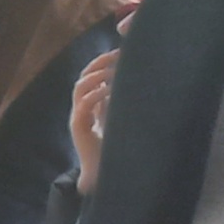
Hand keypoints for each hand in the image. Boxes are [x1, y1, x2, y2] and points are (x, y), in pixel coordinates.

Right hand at [70, 48, 116, 196]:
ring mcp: (78, 116)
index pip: (92, 76)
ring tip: (112, 71)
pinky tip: (109, 91)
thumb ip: (124, 103)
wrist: (102, 172)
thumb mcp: (122, 119)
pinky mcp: (79, 127)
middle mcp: (82, 107)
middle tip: (117, 54)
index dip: (102, 62)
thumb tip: (144, 84)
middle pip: (84, 77)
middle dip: (99, 63)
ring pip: (80, 88)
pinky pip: (83, 105)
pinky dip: (95, 95)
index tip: (121, 52)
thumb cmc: (116, 146)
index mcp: (91, 104)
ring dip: (96, 77)